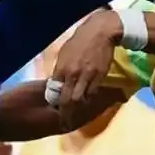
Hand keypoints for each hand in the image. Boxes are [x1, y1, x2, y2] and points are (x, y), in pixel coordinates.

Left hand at [49, 10, 120, 126]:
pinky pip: (93, 93)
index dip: (54, 104)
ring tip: (75, 117)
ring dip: (77, 109)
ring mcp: (87, 76)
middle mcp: (73, 74)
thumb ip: (60, 69)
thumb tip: (56, 81)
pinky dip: (89, 101)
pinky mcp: (99, 76)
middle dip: (65, 113)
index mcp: (61, 67)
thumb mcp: (64, 53)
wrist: (100, 31)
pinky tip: (87, 104)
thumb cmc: (80, 40)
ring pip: (80, 99)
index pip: (55, 92)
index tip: (54, 111)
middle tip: (65, 122)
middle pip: (67, 100)